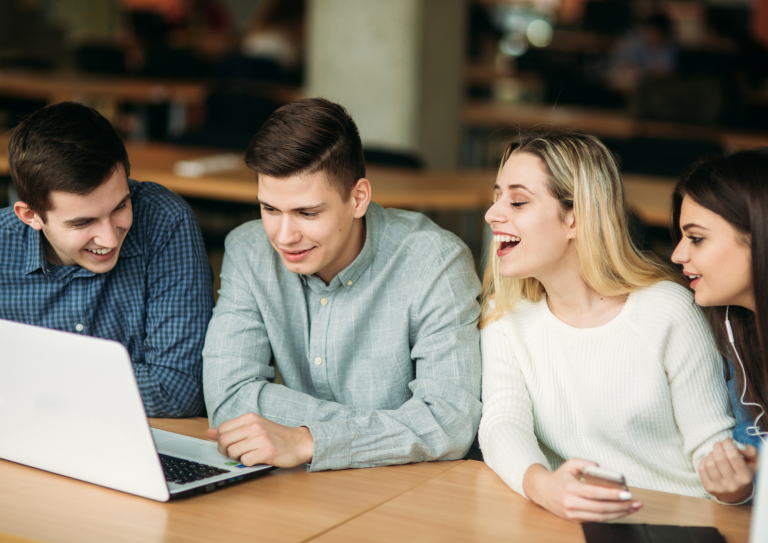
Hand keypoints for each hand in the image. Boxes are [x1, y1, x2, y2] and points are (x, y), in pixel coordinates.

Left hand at [205, 413, 313, 467]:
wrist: (299, 442)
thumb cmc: (276, 436)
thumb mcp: (254, 427)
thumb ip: (232, 429)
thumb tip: (208, 432)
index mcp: (250, 418)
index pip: (222, 429)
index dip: (221, 441)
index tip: (230, 445)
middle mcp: (255, 426)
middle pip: (224, 441)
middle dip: (226, 451)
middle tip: (237, 453)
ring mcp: (261, 438)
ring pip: (233, 452)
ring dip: (238, 458)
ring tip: (249, 455)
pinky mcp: (267, 452)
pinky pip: (245, 461)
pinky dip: (248, 463)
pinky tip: (257, 459)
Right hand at [523, 460, 641, 522]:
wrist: (543, 491)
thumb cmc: (560, 476)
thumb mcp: (570, 464)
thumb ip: (586, 463)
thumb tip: (601, 470)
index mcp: (570, 488)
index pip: (595, 493)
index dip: (613, 494)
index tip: (627, 494)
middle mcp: (571, 503)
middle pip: (601, 508)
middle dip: (621, 506)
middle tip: (635, 503)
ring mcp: (573, 514)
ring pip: (601, 517)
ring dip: (619, 514)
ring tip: (632, 508)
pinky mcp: (576, 520)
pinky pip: (597, 520)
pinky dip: (611, 516)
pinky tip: (620, 512)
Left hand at [699, 438, 758, 503]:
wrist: (736, 493)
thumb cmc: (744, 472)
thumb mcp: (753, 462)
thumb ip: (750, 451)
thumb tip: (737, 445)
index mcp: (745, 477)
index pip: (733, 456)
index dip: (728, 444)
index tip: (727, 440)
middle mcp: (733, 484)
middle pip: (720, 458)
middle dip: (717, 447)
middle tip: (719, 444)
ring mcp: (720, 487)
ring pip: (710, 463)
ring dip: (710, 454)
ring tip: (715, 453)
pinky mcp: (708, 488)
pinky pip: (701, 468)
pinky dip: (704, 460)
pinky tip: (709, 460)